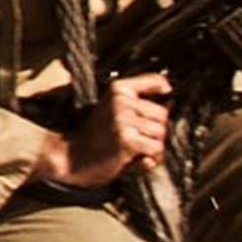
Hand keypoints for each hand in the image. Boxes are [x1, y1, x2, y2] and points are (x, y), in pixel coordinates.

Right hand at [31, 72, 170, 189]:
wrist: (71, 157)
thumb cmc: (97, 135)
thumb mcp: (113, 107)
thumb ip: (138, 98)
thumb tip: (170, 93)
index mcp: (118, 88)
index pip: (156, 81)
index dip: (165, 90)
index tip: (166, 95)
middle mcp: (120, 100)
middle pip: (162, 114)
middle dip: (156, 130)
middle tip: (140, 140)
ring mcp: (123, 120)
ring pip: (161, 133)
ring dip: (153, 147)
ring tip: (136, 151)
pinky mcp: (126, 140)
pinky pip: (155, 148)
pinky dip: (150, 158)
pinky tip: (135, 160)